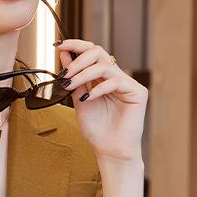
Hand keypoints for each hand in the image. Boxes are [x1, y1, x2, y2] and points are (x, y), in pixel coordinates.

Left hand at [57, 39, 147, 160]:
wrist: (109, 150)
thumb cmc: (97, 130)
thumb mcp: (79, 100)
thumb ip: (73, 78)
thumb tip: (64, 55)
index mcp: (102, 78)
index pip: (91, 53)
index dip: (76, 45)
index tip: (59, 45)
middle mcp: (115, 77)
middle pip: (99, 52)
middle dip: (78, 60)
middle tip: (66, 73)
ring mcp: (127, 84)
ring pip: (105, 66)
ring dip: (83, 74)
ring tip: (71, 86)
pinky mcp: (137, 92)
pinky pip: (115, 81)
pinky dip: (98, 88)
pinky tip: (89, 98)